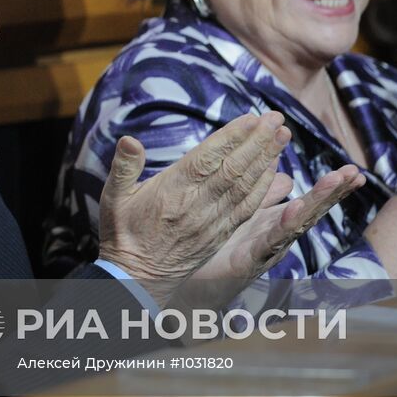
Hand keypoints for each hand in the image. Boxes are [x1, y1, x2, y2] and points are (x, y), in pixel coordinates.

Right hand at [97, 112, 292, 286]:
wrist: (135, 278)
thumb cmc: (122, 233)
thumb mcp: (113, 198)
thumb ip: (123, 167)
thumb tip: (129, 140)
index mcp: (171, 191)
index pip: (207, 159)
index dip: (232, 138)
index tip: (252, 118)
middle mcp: (196, 206)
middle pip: (233, 169)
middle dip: (258, 142)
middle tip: (277, 118)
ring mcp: (211, 222)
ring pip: (244, 188)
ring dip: (266, 161)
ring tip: (283, 136)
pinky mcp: (219, 235)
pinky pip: (246, 209)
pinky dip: (262, 188)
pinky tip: (273, 171)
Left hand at [194, 165, 364, 279]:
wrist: (195, 284)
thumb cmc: (221, 250)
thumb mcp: (245, 215)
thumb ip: (264, 195)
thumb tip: (285, 172)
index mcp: (275, 223)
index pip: (310, 202)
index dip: (332, 189)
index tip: (355, 172)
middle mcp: (276, 237)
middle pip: (311, 211)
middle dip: (333, 193)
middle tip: (355, 174)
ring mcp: (266, 251)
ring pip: (296, 224)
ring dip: (316, 202)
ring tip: (334, 181)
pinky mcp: (249, 262)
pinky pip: (269, 242)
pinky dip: (284, 226)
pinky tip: (296, 208)